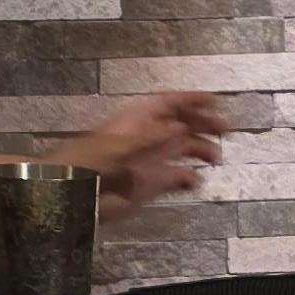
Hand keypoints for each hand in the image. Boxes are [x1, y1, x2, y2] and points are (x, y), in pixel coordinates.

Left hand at [47, 92, 226, 208]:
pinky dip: (188, 179)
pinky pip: (174, 178)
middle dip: (203, 124)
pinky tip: (197, 181)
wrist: (69, 195)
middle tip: (226, 129)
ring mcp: (148, 161)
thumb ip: (149, 137)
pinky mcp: (148, 185)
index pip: (167, 104)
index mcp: (136, 121)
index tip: (214, 101)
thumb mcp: (117, 145)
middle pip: (180, 124)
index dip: (190, 100)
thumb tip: (179, 128)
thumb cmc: (85, 163)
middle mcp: (146, 138)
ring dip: (200, 150)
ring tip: (216, 157)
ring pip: (181, 150)